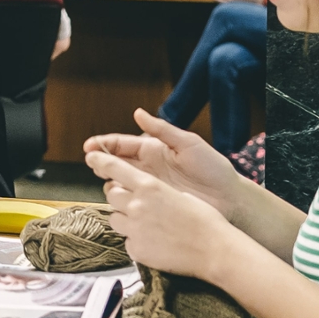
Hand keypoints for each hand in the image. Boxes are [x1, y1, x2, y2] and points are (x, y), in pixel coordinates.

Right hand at [83, 108, 242, 217]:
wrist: (229, 199)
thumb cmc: (213, 168)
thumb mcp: (189, 143)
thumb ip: (162, 130)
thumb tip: (137, 113)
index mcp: (152, 150)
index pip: (120, 144)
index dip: (102, 145)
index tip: (89, 148)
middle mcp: (146, 168)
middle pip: (113, 163)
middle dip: (99, 162)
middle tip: (93, 163)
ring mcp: (148, 187)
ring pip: (117, 184)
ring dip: (108, 181)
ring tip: (107, 181)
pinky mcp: (152, 205)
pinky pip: (130, 202)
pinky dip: (121, 201)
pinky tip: (118, 200)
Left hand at [87, 152, 240, 279]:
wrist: (215, 250)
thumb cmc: (206, 220)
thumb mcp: (180, 195)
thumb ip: (157, 192)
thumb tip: (146, 192)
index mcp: (149, 186)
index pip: (114, 168)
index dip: (100, 161)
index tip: (91, 157)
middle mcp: (137, 205)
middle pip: (111, 195)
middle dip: (119, 197)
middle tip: (134, 203)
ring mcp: (134, 228)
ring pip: (115, 219)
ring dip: (125, 219)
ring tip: (147, 225)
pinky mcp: (136, 249)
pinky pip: (127, 241)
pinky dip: (136, 240)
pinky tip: (154, 242)